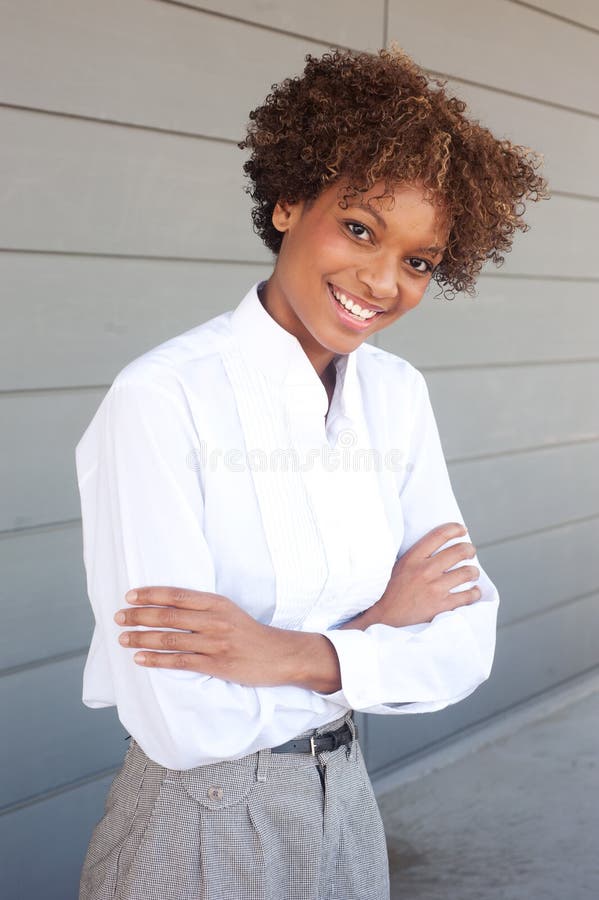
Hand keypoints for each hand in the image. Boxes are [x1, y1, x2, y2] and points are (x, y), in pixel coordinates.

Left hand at [114, 587, 340, 691]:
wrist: (281, 655)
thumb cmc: (252, 634)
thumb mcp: (230, 611)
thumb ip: (204, 608)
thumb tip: (170, 607)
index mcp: (217, 602)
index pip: (177, 595)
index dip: (151, 594)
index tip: (130, 596)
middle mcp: (214, 620)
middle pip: (168, 616)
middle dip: (139, 616)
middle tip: (118, 617)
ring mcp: (214, 643)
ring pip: (170, 639)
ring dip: (142, 638)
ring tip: (123, 639)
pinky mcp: (216, 665)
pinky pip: (179, 662)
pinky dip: (156, 660)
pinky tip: (140, 658)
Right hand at [341, 522, 479, 629]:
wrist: (382, 619)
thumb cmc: (388, 593)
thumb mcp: (396, 567)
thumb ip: (414, 557)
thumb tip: (433, 548)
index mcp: (413, 558)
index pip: (439, 535)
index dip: (454, 529)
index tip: (461, 530)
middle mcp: (425, 570)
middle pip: (459, 551)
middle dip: (469, 549)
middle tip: (470, 552)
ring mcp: (435, 588)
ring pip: (467, 572)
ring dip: (473, 571)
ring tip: (472, 573)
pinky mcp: (441, 606)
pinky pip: (468, 596)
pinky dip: (474, 593)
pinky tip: (473, 592)